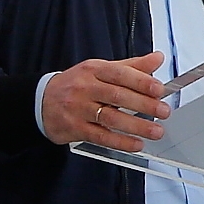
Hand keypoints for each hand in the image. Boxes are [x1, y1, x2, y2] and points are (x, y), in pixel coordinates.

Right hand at [38, 54, 172, 152]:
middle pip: (118, 96)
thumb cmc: (76, 85)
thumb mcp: (100, 70)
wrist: (40, 101)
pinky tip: (136, 144)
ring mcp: (79, 109)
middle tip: (164, 112)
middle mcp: (85, 88)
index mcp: (94, 69)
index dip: (141, 82)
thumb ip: (131, 66)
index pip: (120, 74)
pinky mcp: (75, 128)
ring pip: (111, 118)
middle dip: (144, 105)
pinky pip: (100, 136)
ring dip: (136, 126)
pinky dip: (120, 141)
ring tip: (156, 131)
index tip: (159, 89)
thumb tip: (157, 59)